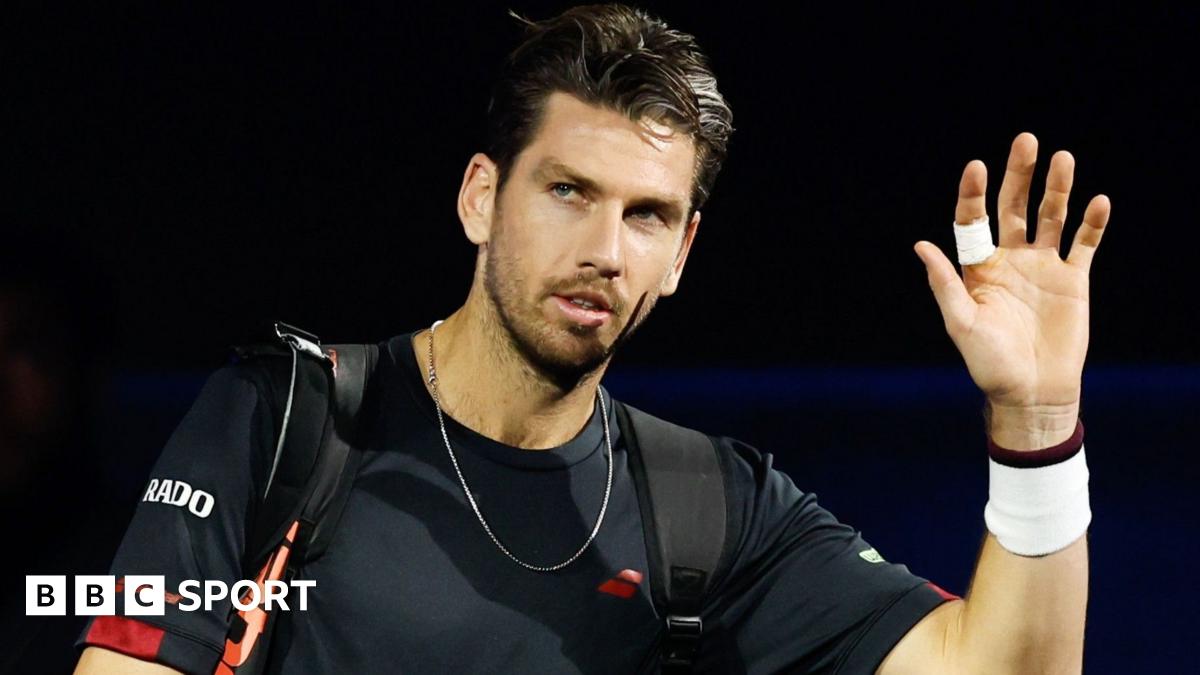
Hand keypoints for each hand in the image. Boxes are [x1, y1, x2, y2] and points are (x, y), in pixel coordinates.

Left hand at [914, 133, 1110, 446]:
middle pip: (1014, 207)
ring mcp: (1043, 266)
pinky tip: (1098, 201)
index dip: (974, 193)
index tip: (976, 166)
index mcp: (977, 267)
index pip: (974, 221)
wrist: (1032, 391)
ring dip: (1058, 188)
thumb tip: (921, 246)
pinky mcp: (1074, 279)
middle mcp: (1010, 259)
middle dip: (1019, 174)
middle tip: (1025, 140)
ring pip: (1051, 217)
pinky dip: (1092, 223)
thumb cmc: (989, 363)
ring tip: (1063, 158)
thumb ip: (945, 284)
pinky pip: (1084, 244)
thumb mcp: (962, 324)